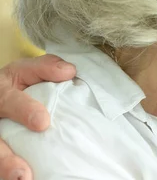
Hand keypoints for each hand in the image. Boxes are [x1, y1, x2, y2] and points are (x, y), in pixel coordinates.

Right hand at [0, 54, 75, 179]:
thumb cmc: (17, 85)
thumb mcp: (27, 71)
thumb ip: (46, 68)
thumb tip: (69, 71)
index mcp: (0, 94)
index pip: (8, 101)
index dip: (24, 111)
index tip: (42, 123)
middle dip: (5, 158)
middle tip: (23, 173)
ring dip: (5, 170)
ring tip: (22, 179)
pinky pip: (1, 164)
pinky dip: (8, 173)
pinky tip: (23, 179)